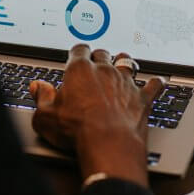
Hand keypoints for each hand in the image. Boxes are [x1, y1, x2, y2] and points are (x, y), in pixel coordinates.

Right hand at [29, 45, 163, 186]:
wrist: (108, 143)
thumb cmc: (77, 130)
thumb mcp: (46, 116)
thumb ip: (41, 98)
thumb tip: (38, 87)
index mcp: (80, 71)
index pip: (79, 50)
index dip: (77, 52)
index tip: (76, 55)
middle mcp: (105, 71)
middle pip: (103, 54)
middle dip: (100, 56)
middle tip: (97, 61)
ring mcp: (126, 83)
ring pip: (128, 63)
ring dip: (125, 63)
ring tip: (123, 63)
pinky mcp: (143, 98)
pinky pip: (153, 84)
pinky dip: (154, 83)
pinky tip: (156, 82)